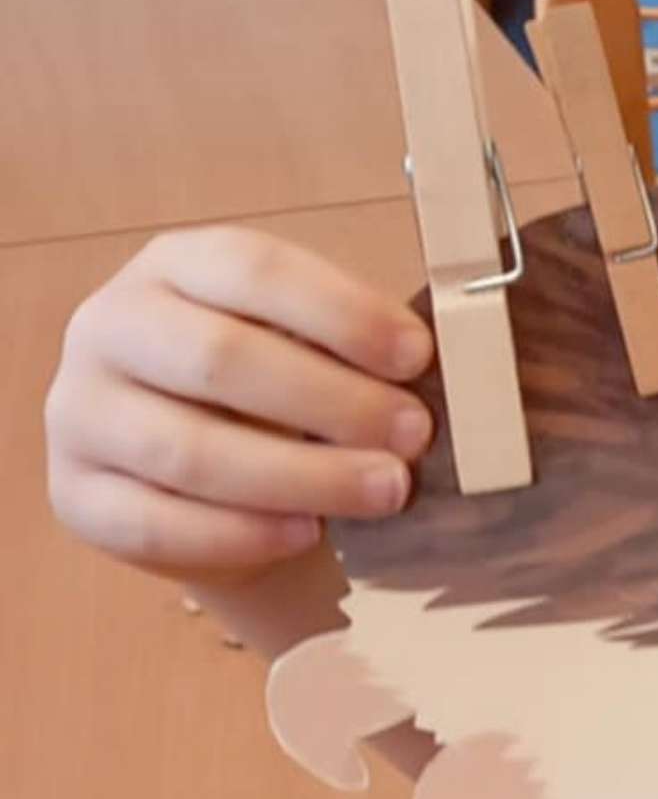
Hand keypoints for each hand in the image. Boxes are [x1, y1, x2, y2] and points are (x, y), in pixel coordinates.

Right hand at [46, 228, 435, 579]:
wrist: (209, 476)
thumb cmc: (278, 391)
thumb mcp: (308, 344)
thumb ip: (354, 348)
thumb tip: (442, 374)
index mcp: (175, 264)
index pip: (255, 269)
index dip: (343, 313)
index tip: (419, 357)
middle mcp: (111, 326)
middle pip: (220, 359)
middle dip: (333, 402)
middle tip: (416, 436)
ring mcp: (80, 412)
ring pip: (187, 450)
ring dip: (301, 476)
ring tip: (386, 491)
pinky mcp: (74, 495)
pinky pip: (155, 524)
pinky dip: (241, 534)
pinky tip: (307, 533)